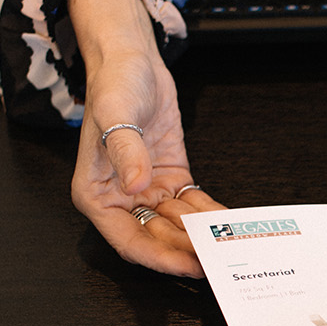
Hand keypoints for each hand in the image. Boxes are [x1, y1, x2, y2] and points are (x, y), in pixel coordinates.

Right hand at [67, 0, 224, 275]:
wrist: (133, 60)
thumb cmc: (114, 84)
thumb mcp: (116, 115)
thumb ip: (127, 153)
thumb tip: (134, 186)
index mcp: (96, 195)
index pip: (129, 241)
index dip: (159, 257)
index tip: (187, 265)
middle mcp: (121, 199)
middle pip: (156, 238)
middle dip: (186, 250)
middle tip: (218, 260)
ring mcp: (147, 191)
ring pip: (177, 226)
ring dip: (201, 236)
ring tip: (230, 246)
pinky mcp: (169, 179)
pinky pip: (191, 205)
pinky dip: (210, 214)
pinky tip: (230, 222)